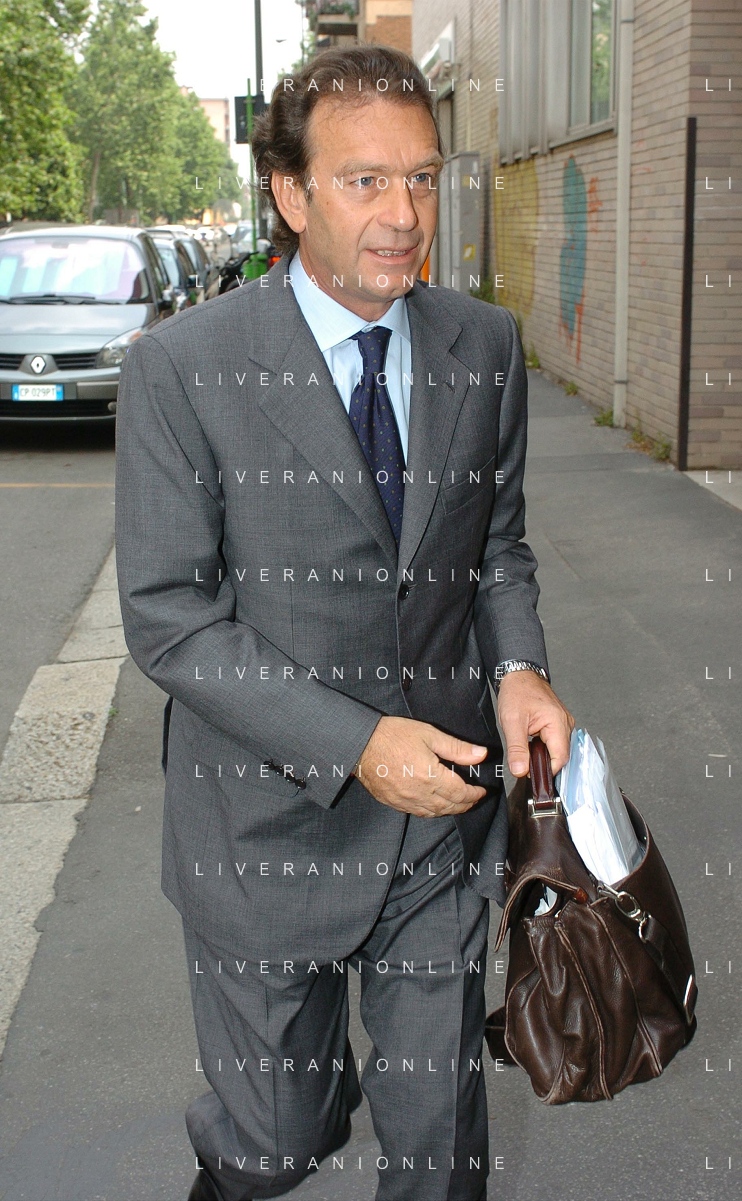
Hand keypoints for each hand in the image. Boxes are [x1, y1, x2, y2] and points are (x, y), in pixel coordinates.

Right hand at [352, 716, 488, 816]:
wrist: (360, 744)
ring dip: (450, 810)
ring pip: (435, 813)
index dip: (475, 794)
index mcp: (431, 776)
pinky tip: (435, 805)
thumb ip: (457, 748)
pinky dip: (432, 811)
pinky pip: (418, 812)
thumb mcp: (429, 735)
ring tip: (459, 803)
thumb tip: (481, 755)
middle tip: (474, 798)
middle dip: (466, 804)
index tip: (482, 790)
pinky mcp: (393, 802)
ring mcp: (405, 801)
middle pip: (450, 807)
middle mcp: (419, 793)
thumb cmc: (393, 735)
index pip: (461, 793)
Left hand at [497, 671, 573, 777]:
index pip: (560, 759)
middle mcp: (565, 724)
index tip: (530, 774)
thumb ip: (517, 749)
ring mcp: (563, 724)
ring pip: (556, 750)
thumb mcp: (511, 722)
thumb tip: (520, 770)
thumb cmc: (517, 691)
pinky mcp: (558, 724)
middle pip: (559, 756)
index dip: (545, 770)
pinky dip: (542, 746)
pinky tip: (531, 742)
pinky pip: (553, 742)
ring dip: (541, 754)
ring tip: (526, 747)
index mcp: (558, 722)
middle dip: (542, 762)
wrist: (518, 675)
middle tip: (523, 760)